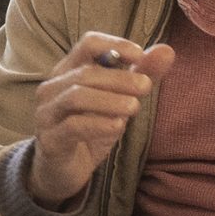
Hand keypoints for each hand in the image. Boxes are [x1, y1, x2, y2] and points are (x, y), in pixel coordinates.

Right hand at [26, 33, 173, 208]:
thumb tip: (167, 51)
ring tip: (135, 107)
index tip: (140, 55)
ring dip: (109, 99)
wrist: (62, 171)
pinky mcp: (49, 140)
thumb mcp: (118, 102)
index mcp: (68, 70)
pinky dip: (98, 124)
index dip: (115, 45)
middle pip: (85, 72)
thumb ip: (141, 75)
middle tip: (146, 86)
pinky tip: (118, 126)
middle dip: (119, 78)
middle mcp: (53, 87)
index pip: (88, 44)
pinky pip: (72, 126)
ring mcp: (47, 113)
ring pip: (76, 96)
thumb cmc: (89, 130)